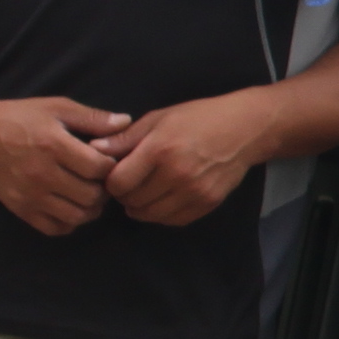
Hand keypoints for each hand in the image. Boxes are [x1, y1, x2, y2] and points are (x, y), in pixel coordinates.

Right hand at [0, 94, 126, 235]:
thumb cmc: (19, 117)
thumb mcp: (56, 108)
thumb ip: (92, 118)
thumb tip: (126, 122)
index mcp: (52, 145)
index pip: (98, 168)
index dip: (111, 166)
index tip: (107, 161)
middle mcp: (41, 174)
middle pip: (91, 195)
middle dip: (103, 189)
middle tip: (100, 180)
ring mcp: (30, 196)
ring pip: (76, 216)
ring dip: (90, 208)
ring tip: (88, 193)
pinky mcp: (20, 210)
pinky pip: (55, 228)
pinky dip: (68, 222)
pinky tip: (69, 205)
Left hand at [91, 94, 272, 227]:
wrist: (245, 129)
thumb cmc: (198, 117)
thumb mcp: (158, 118)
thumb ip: (125, 138)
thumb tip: (93, 150)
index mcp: (160, 150)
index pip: (118, 183)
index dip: (111, 181)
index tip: (116, 173)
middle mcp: (176, 175)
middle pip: (132, 202)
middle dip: (125, 194)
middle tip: (131, 182)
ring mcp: (193, 193)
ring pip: (150, 215)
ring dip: (141, 207)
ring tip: (145, 191)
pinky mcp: (207, 204)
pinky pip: (172, 221)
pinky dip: (161, 214)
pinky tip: (164, 198)